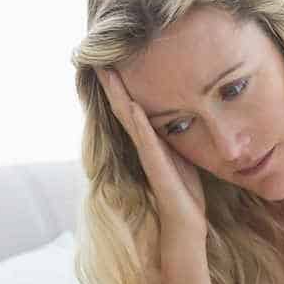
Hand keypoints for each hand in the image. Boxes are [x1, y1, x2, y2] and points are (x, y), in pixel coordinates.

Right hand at [97, 69, 206, 240]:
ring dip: (119, 96)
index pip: (132, 109)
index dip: (121, 86)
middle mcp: (145, 147)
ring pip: (130, 121)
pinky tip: (133, 107)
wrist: (186, 226)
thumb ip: (174, 139)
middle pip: (124, 109)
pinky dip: (139, 124)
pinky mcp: (157, 171)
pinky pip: (147, 143)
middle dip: (112, 84)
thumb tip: (180, 117)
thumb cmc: (185, 193)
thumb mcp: (182, 157)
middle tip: (97, 57)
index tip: (112, 60)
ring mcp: (149, 158)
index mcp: (151, 142)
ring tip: (107, 72)